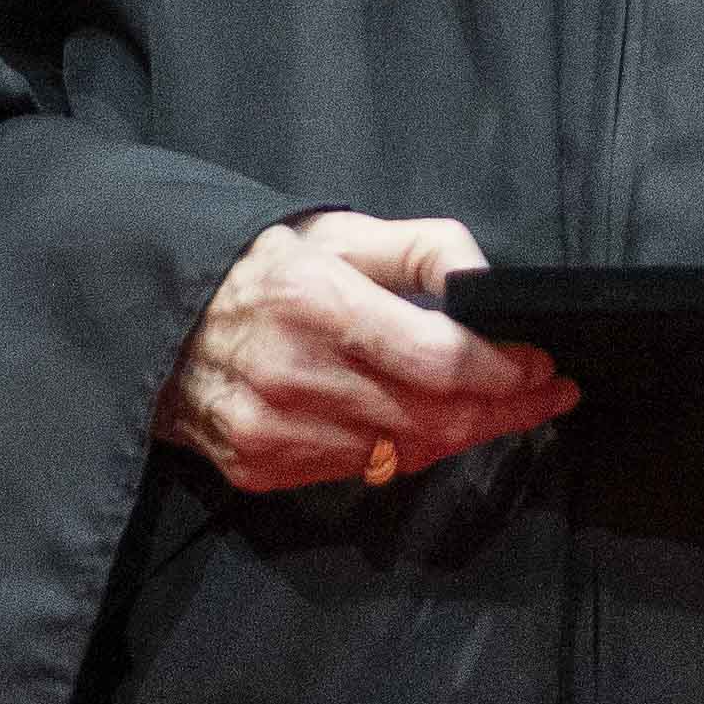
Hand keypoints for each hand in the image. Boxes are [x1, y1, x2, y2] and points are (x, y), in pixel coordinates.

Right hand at [153, 212, 576, 492]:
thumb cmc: (265, 266)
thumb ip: (422, 248)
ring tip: (499, 407)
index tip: (547, 366)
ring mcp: (274, 432)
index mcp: (319, 305)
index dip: (505, 370)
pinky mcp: (260, 468)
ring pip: (405, 450)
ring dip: (462, 432)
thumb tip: (487, 281)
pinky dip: (406, 450)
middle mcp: (295, 377)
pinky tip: (430, 424)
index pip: (440, 360)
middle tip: (547, 394)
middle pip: (434, 416)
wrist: (157, 323)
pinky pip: (362, 470)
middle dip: (504, 408)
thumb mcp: (340, 233)